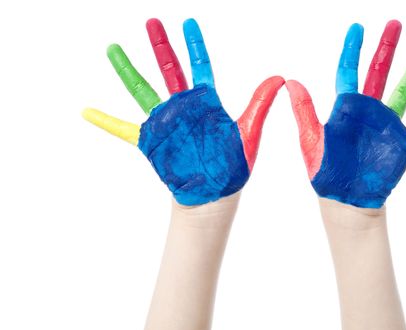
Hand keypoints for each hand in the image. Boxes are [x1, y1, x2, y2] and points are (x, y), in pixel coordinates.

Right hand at [83, 18, 283, 205]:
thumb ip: (259, 104)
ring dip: (127, 69)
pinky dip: (106, 120)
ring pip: (142, 89)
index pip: (198, 66)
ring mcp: (164, 122)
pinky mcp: (150, 141)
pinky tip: (87, 111)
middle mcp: (182, 107)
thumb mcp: (248, 132)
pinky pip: (123, 128)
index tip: (188, 22)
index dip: (193, 44)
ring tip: (113, 49)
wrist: (214, 194)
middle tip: (151, 21)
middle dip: (160, 45)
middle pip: (168, 68)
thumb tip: (280, 78)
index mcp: (206, 102)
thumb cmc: (232, 166)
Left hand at [286, 20, 405, 207]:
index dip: (352, 50)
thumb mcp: (311, 140)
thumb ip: (304, 111)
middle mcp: (368, 112)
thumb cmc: (325, 172)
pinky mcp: (402, 143)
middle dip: (386, 49)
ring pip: (402, 92)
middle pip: (378, 73)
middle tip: (394, 24)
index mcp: (345, 109)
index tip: (357, 28)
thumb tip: (291, 82)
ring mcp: (387, 126)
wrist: (345, 200)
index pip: (348, 72)